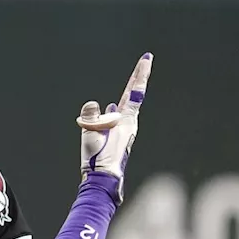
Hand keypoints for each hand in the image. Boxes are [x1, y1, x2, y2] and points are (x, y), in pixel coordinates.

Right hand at [77, 52, 152, 203]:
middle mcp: (128, 123)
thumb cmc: (99, 158)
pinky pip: (115, 118)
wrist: (103, 179)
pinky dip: (114, 110)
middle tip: (145, 61)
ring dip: (127, 93)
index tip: (147, 59)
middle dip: (137, 78)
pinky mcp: (116, 137)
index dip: (140, 74)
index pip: (135, 92)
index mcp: (126, 120)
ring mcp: (123, 130)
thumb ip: (91, 116)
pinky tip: (110, 108)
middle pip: (133, 96)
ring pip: (124, 107)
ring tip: (133, 80)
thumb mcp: (91, 134)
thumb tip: (94, 103)